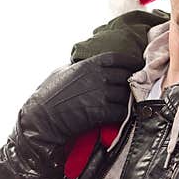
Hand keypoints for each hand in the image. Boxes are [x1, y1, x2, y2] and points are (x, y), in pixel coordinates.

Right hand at [15, 52, 142, 168]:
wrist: (42, 119)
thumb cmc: (47, 95)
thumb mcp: (61, 72)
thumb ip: (79, 67)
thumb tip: (87, 63)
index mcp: (88, 65)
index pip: (117, 58)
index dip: (130, 61)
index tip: (137, 64)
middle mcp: (97, 77)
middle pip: (127, 76)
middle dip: (133, 81)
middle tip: (136, 86)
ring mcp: (101, 95)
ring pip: (127, 95)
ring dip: (131, 99)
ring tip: (132, 102)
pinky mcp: (102, 112)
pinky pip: (123, 111)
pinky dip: (126, 113)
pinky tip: (125, 114)